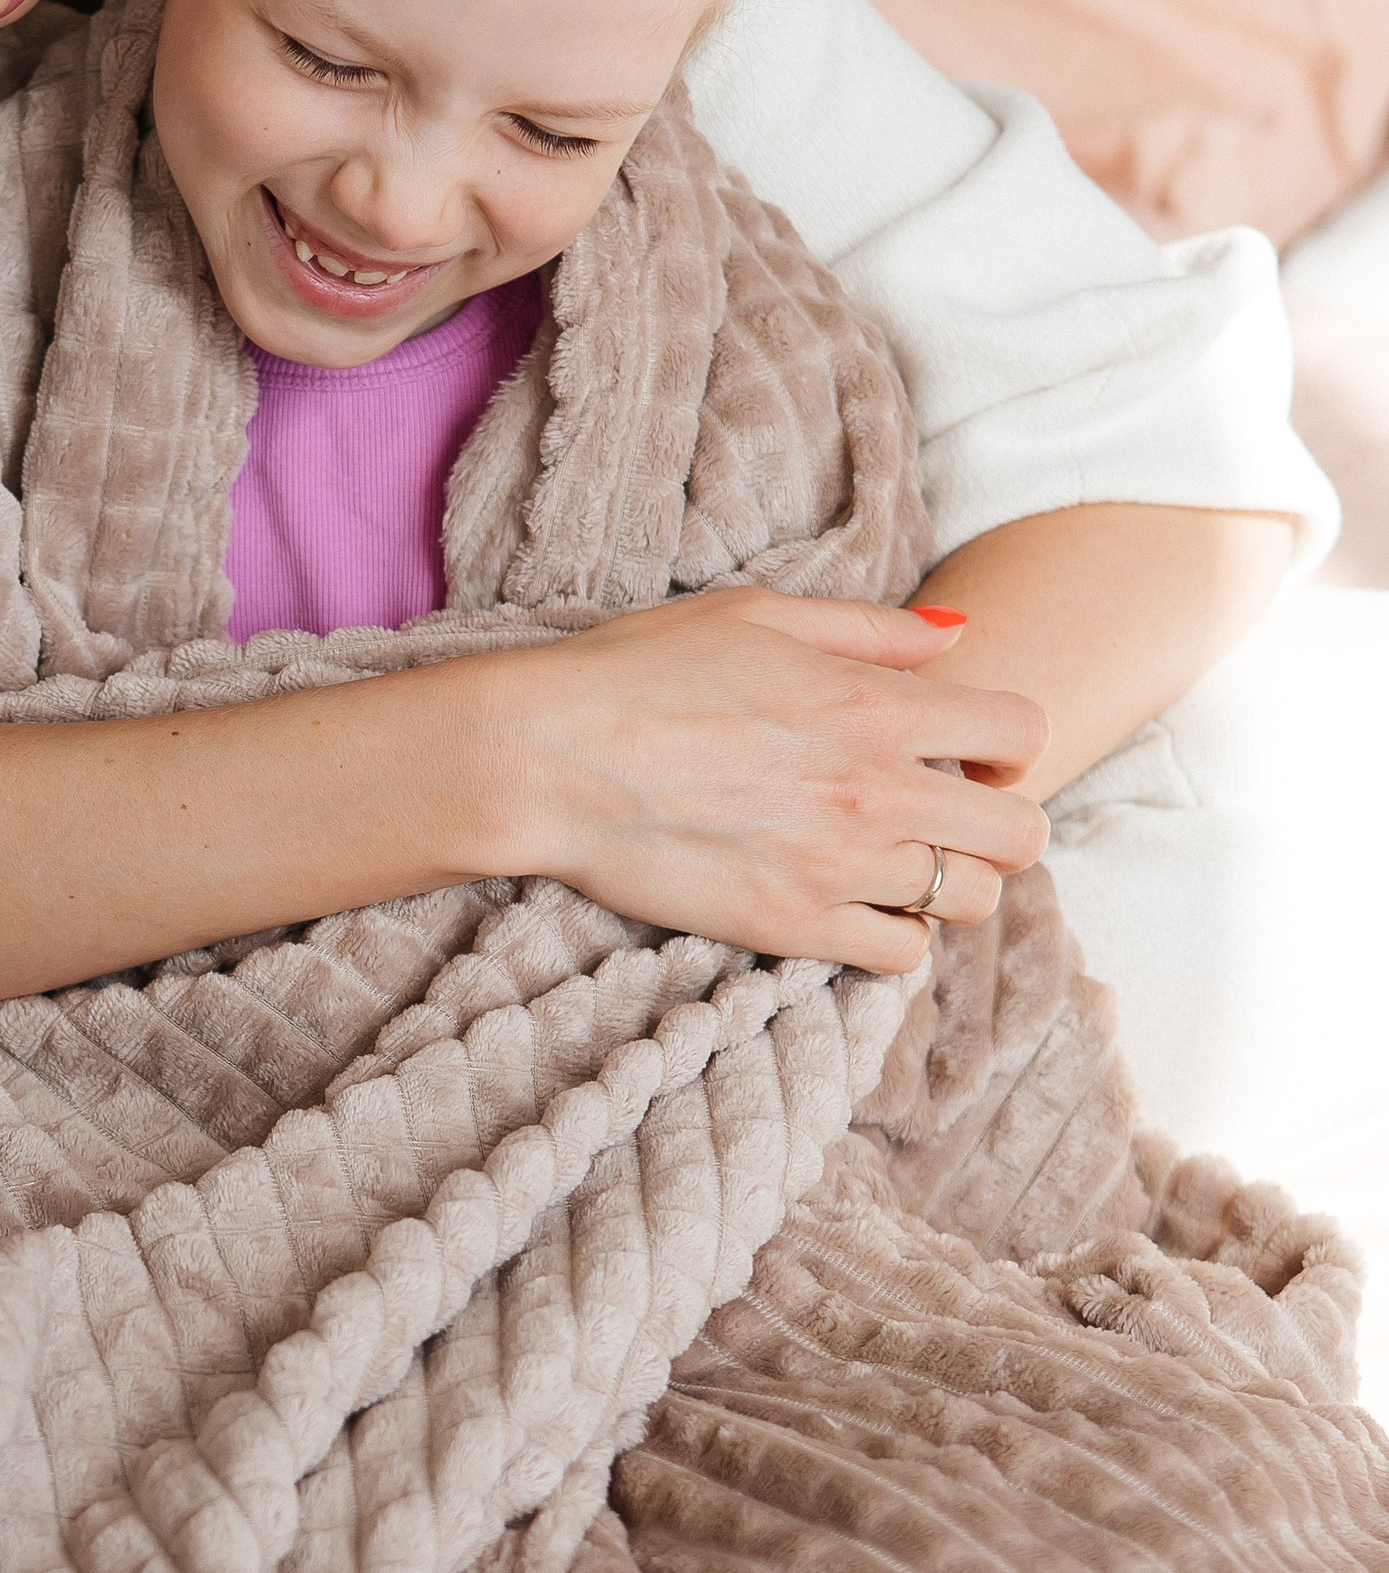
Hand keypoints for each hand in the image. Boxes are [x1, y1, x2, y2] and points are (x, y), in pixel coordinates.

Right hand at [461, 589, 1050, 971]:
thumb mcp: (754, 616)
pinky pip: (902, 956)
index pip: (1023, 732)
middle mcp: (877, 793)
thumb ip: (868, 630)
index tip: (966, 749)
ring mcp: (840, 868)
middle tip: (941, 814)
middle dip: (997, 821)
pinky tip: (851, 903)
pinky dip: (893, 934)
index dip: (1007, 742)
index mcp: (876, 706)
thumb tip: (958, 635)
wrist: (549, 760)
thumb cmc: (637, 672)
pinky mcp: (794, 927)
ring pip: (966, 901)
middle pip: (1021, 835)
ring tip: (890, 861)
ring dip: (945, 881)